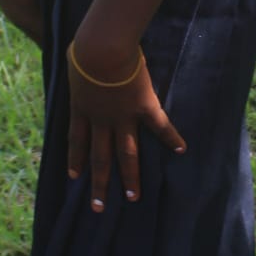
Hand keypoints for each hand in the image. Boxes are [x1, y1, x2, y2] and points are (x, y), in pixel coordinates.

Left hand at [67, 39, 185, 214]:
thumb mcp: (74, 60)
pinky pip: (159, 126)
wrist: (102, 49)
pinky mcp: (143, 106)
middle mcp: (101, 120)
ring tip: (134, 197)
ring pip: (126, 154)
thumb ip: (78, 67)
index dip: (76, 159)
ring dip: (130, 176)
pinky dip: (170, 137)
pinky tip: (181, 150)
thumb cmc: (85, 48)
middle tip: (99, 208)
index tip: (75, 177)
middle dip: (100, 183)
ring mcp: (123, 116)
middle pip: (100, 158)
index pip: (76, 140)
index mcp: (81, 108)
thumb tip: (76, 54)